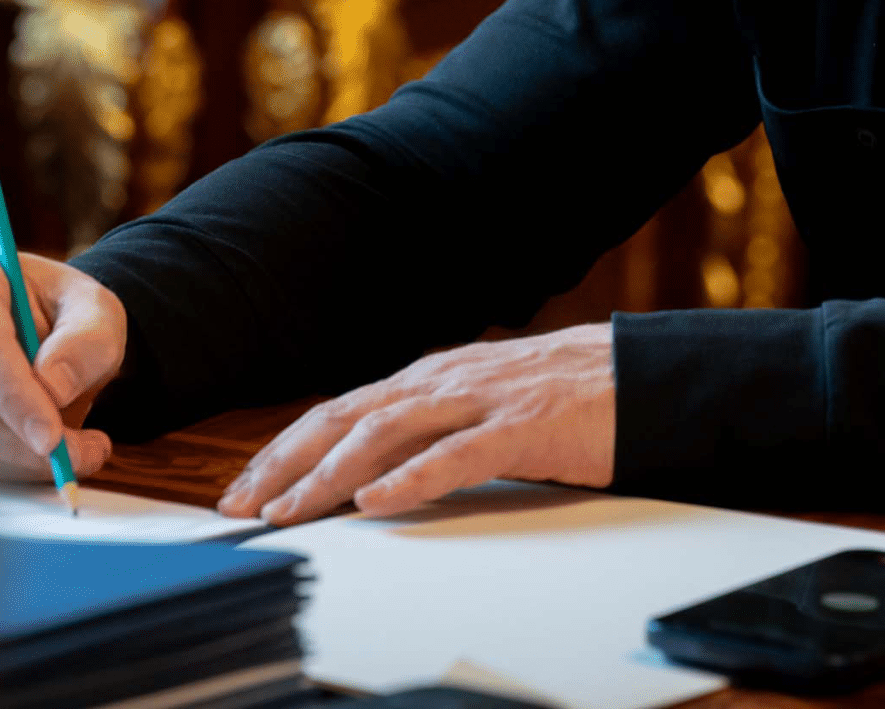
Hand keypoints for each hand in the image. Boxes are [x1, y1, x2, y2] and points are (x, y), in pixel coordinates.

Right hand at [0, 248, 123, 481]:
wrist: (33, 322)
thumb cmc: (60, 310)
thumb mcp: (94, 309)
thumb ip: (85, 340)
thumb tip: (52, 386)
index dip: (13, 395)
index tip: (52, 438)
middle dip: (17, 439)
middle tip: (80, 454)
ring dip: (15, 457)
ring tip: (76, 448)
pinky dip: (3, 467)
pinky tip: (42, 453)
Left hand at [218, 324, 614, 524]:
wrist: (642, 374)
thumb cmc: (567, 394)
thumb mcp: (483, 402)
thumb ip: (434, 423)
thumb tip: (377, 463)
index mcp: (433, 377)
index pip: (342, 410)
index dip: (289, 447)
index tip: (247, 484)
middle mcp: (445, 380)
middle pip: (346, 417)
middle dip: (287, 462)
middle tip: (241, 503)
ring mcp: (480, 401)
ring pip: (385, 432)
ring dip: (329, 474)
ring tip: (290, 510)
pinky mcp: (520, 429)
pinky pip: (454, 455)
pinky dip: (409, 479)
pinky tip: (375, 502)